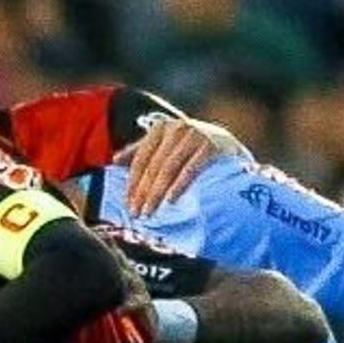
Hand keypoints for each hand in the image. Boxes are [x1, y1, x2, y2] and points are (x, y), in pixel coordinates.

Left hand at [120, 116, 245, 217]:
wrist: (228, 145)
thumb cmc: (191, 148)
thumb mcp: (167, 145)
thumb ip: (143, 150)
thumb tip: (115, 160)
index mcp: (161, 129)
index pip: (141, 159)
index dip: (133, 183)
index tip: (128, 204)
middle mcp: (176, 129)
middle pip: (153, 166)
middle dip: (143, 192)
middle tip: (137, 213)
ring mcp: (194, 136)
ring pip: (169, 168)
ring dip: (157, 192)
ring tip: (151, 211)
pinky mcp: (210, 146)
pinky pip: (190, 169)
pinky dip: (179, 185)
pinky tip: (171, 199)